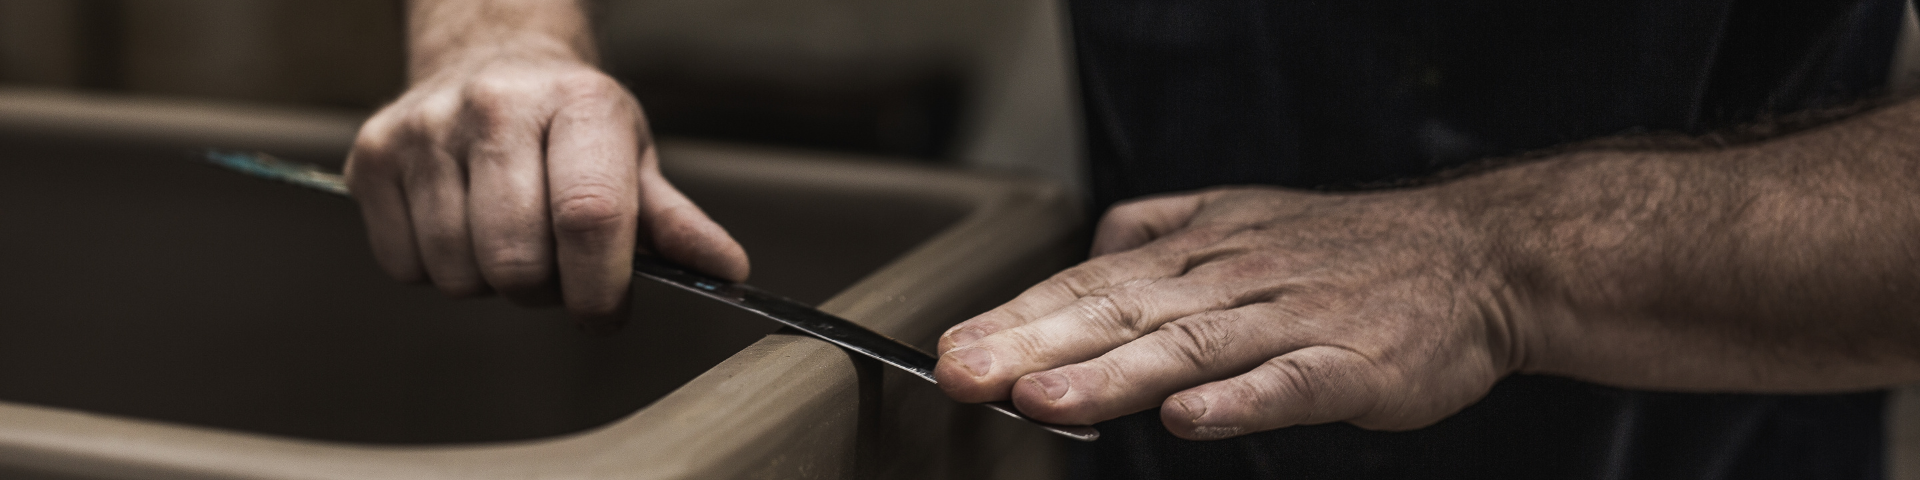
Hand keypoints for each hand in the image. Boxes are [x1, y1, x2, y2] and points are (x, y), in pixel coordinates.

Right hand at [345, 53, 747, 322]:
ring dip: (491, 282)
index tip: (605, 312)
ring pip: (459, 273)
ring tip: (509, 239)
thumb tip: (727, 270)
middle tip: (556, 267)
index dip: (600, 288)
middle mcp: (496, 106)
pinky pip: (405, 266)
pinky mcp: (372, 154)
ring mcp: (425, 128)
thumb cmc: (570, 125)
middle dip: (545, 290)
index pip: (589, 218)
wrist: (491, 58)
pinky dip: (437, 270)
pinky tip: (462, 227)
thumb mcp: (632, 158)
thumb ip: (674, 222)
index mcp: (578, 105)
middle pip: (517, 260)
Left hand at [934, 186, 1526, 438]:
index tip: (953, 350)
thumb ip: (1162, 229)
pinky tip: (1189, 420)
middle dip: (1033, 344)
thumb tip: (1091, 246)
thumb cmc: (1349, 249)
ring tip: (1044, 399)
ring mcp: (1292, 320)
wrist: (1476, 254)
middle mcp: (1232, 279)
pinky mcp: (1352, 362)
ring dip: (1112, 374)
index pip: (1092, 282)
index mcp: (1200, 251)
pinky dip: (1239, 400)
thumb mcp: (1243, 215)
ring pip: (1189, 346)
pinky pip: (1289, 382)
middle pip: (1120, 311)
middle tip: (963, 374)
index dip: (1020, 317)